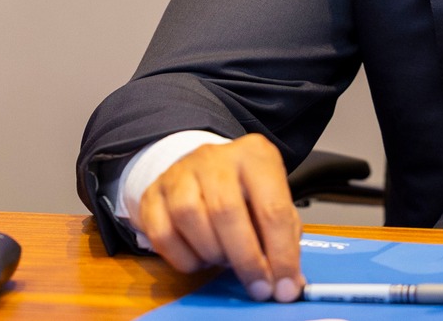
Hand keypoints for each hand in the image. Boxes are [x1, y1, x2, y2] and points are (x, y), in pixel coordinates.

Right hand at [136, 134, 304, 300]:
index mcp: (255, 156)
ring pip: (190, 216)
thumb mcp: (272, 202)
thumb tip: (289, 283)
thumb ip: (284, 240)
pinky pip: (162, 233)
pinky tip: (199, 258)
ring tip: (223, 259)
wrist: (199, 169)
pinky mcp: (153, 193)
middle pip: (227, 211)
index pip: (272, 207)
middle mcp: (215, 157)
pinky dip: (182, 257)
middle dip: (246, 259)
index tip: (284, 287)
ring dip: (211, 252)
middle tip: (256, 286)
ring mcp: (179, 172)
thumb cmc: (243, 192)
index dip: (281, 254)